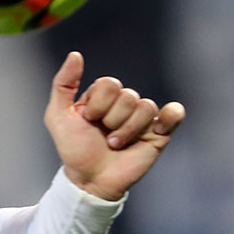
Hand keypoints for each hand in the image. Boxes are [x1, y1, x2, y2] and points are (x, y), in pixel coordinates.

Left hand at [45, 52, 184, 201]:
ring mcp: (142, 119)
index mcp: (102, 96)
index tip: (87, 120)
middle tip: (103, 136)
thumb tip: (75, 54)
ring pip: (146, 106)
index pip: (109, 84)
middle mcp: (123, 104)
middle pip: (127, 95)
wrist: (90, 180)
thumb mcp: (58, 115)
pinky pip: (175, 114)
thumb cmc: (73, 149)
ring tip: (116, 144)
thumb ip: (63, 84)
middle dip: (111, 118)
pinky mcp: (159, 134)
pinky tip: (157, 127)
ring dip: (127, 129)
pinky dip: (171, 115)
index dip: (98, 104)